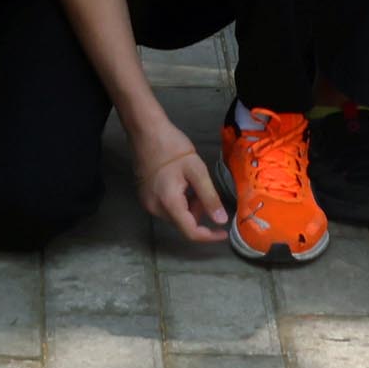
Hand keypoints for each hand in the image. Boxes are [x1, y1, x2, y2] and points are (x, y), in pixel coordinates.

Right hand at [125, 115, 229, 248]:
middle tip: (204, 190)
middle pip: (182, 223)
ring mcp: (147, 204)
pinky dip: (178, 202)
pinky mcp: (144, 197)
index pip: (190, 232)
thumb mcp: (197, 171)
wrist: (146, 131)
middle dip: (198, 212)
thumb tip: (221, 221)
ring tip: (192, 183)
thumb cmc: (173, 147)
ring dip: (188, 207)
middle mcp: (154, 209)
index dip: (209, 236)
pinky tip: (181, 183)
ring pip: (175, 216)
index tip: (224, 232)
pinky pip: (166, 208)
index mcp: (168, 203)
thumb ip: (209, 198)